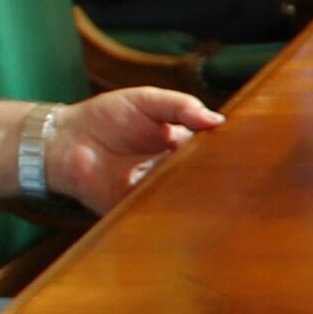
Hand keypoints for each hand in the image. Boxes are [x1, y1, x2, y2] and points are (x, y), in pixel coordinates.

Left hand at [38, 84, 223, 212]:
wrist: (64, 140)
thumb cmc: (106, 116)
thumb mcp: (148, 101)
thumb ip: (181, 106)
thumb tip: (217, 120)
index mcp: (181, 143)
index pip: (212, 150)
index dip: (228, 150)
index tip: (248, 151)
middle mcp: (172, 170)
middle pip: (203, 177)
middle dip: (218, 177)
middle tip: (237, 176)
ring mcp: (156, 191)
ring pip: (185, 197)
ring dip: (197, 195)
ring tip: (213, 190)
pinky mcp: (136, 209)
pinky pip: (158, 213)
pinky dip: (168, 210)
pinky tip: (180, 202)